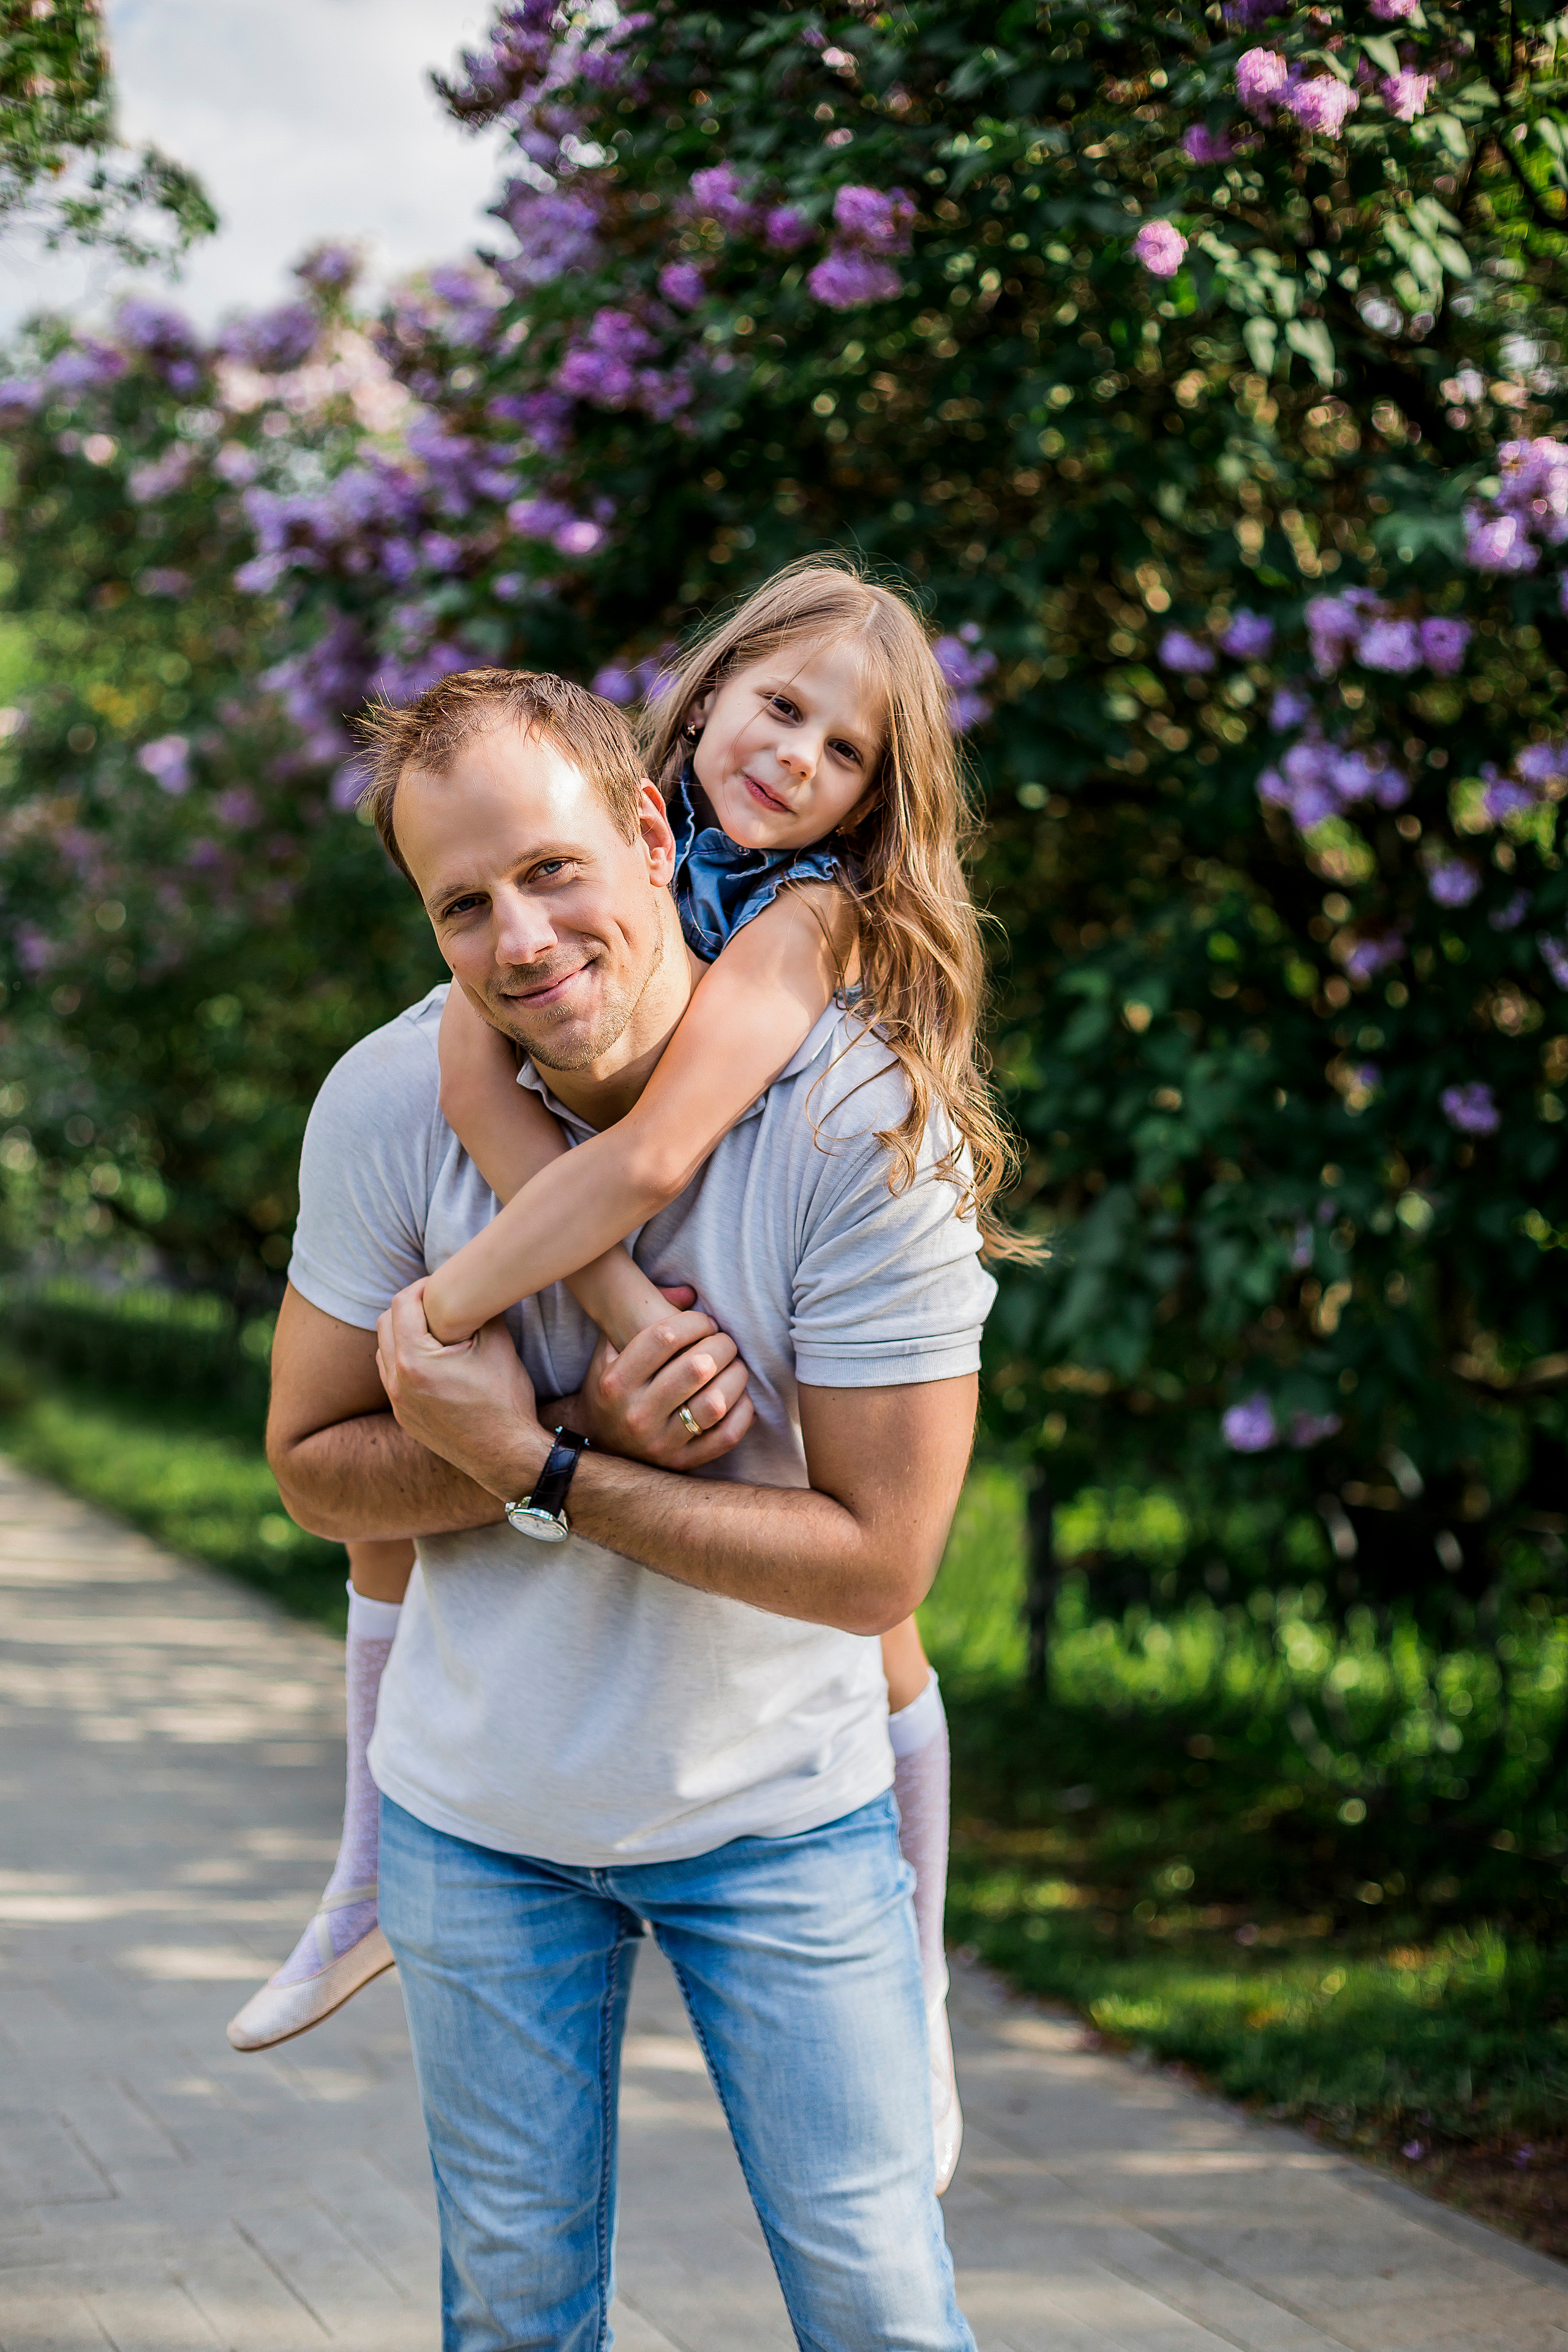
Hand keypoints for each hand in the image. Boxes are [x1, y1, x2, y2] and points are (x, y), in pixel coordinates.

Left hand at [375, 1280, 548, 1501]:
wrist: (506, 1455)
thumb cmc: (505, 1401)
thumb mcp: (498, 1345)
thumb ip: (480, 1309)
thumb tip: (474, 1284)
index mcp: (414, 1361)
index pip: (402, 1303)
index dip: (422, 1286)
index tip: (442, 1285)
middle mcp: (396, 1382)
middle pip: (385, 1323)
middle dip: (409, 1307)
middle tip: (438, 1303)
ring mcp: (397, 1403)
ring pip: (383, 1350)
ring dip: (402, 1333)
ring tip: (434, 1331)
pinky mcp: (403, 1418)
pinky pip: (390, 1377)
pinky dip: (404, 1360)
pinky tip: (433, 1360)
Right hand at [561, 1291, 753, 1469]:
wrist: (597, 1446)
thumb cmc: (612, 1388)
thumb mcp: (608, 1350)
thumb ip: (638, 1314)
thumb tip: (688, 1292)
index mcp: (616, 1382)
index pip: (663, 1336)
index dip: (694, 1322)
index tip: (705, 1322)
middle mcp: (636, 1415)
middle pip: (696, 1367)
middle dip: (722, 1345)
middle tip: (726, 1342)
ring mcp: (660, 1444)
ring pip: (715, 1403)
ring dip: (736, 1376)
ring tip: (736, 1367)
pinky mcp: (682, 1464)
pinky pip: (726, 1436)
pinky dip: (743, 1412)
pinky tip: (740, 1397)